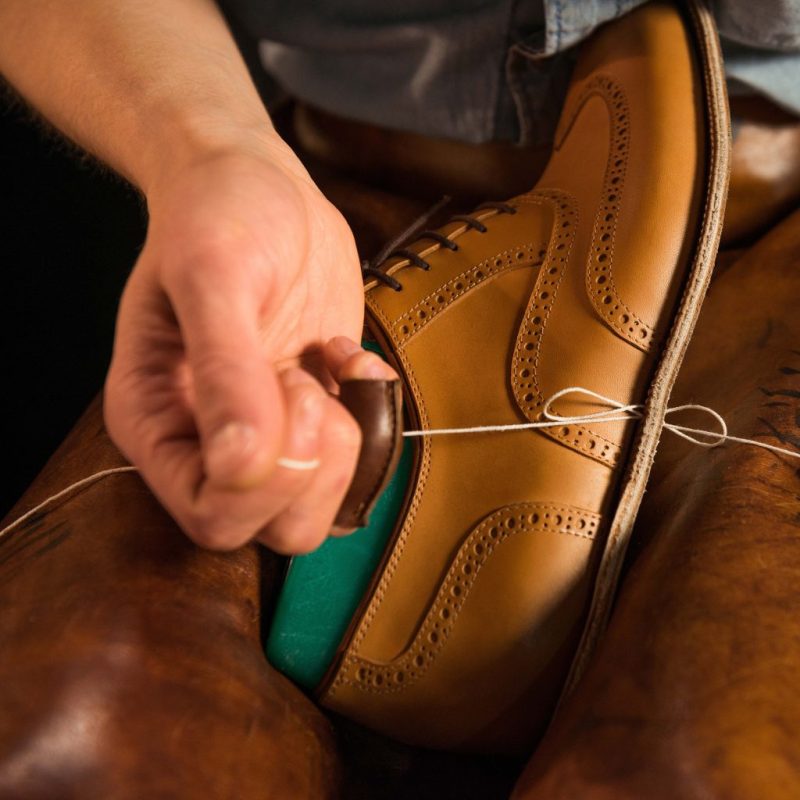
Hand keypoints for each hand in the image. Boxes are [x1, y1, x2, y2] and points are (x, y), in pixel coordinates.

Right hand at [104, 140, 395, 552]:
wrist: (254, 182)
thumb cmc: (217, 214)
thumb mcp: (213, 277)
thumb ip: (224, 370)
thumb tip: (240, 462)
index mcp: (159, 424)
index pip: (213, 518)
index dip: (266, 480)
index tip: (286, 386)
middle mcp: (209, 442)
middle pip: (274, 529)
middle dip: (312, 465)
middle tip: (307, 381)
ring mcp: (268, 432)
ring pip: (321, 506)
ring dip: (346, 444)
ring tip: (325, 369)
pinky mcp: (315, 411)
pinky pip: (360, 456)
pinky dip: (371, 412)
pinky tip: (345, 357)